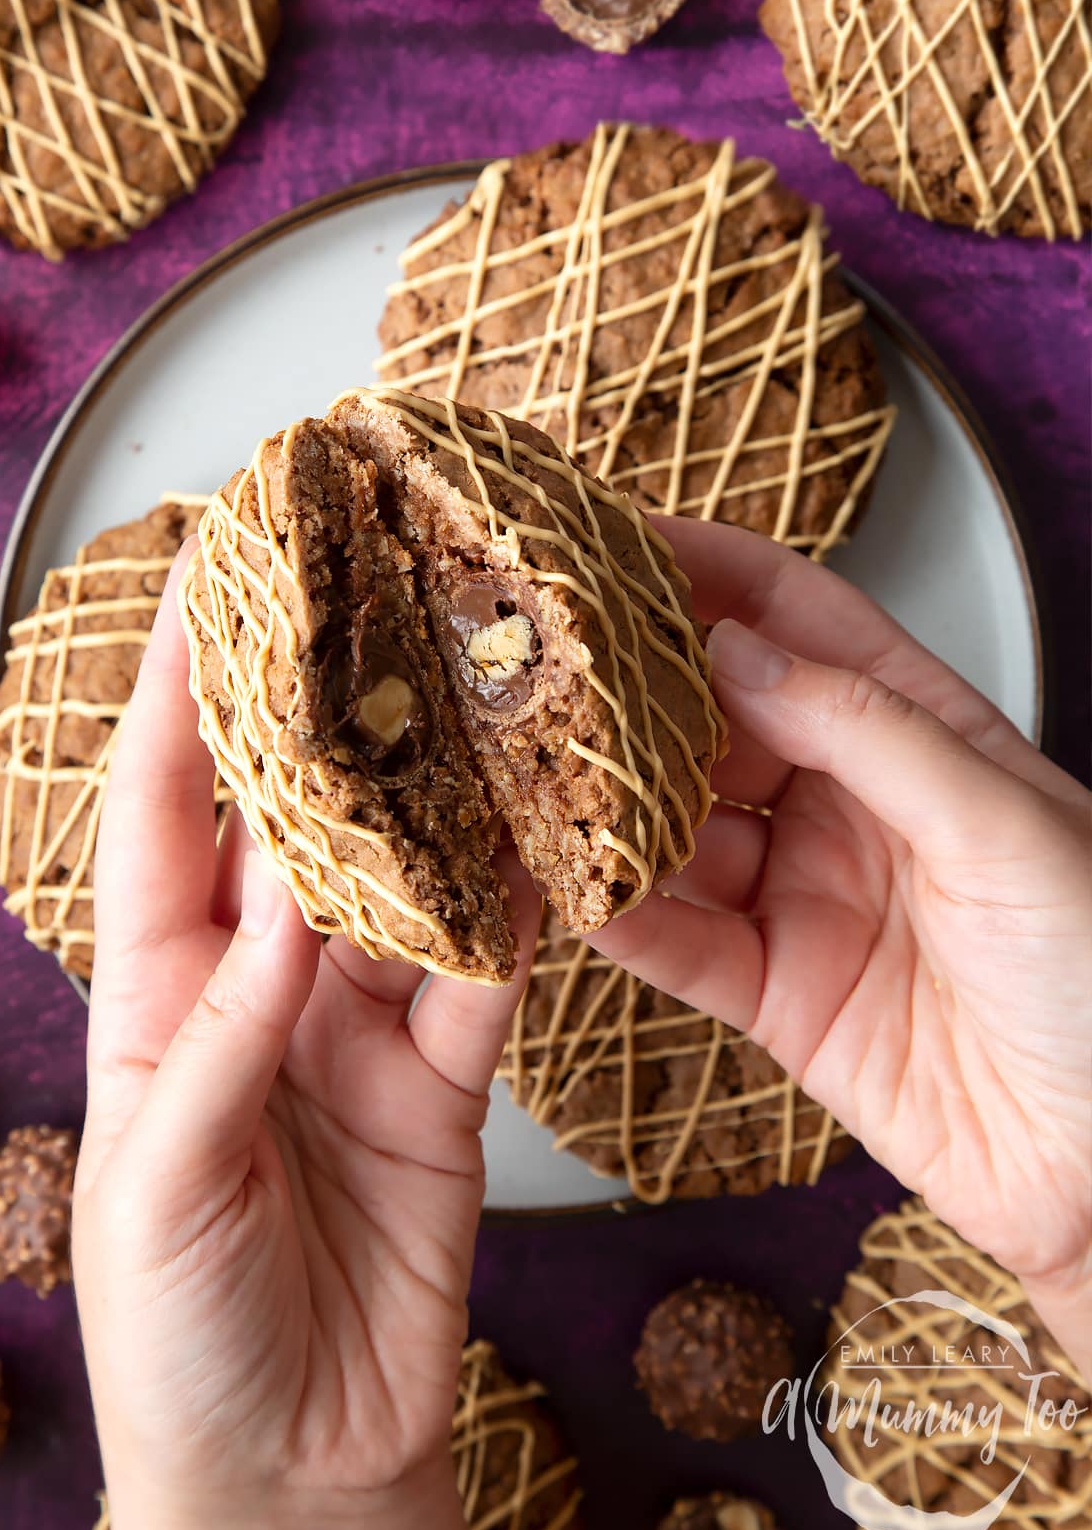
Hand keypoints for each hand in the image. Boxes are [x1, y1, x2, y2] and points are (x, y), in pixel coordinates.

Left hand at [73, 549, 538, 1529]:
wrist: (292, 1477)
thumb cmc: (179, 1338)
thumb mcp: (165, 1180)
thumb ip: (231, 1031)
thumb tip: (290, 890)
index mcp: (156, 999)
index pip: (159, 815)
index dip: (171, 697)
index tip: (199, 584)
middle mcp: (257, 991)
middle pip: (293, 826)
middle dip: (324, 718)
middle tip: (370, 609)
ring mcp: (353, 1033)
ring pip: (405, 889)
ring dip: (441, 807)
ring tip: (480, 703)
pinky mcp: (442, 1088)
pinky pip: (483, 987)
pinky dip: (516, 924)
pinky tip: (549, 855)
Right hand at [593, 518, 1091, 1375]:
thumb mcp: (1000, 822)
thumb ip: (863, 729)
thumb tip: (731, 649)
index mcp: (917, 730)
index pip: (796, 617)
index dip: (708, 571)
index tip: (614, 538)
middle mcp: (845, 801)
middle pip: (712, 716)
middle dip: (626, 687)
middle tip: (540, 655)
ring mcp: (802, 895)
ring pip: (675, 827)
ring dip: (605, 802)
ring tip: (529, 767)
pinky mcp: (772, 992)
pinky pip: (676, 941)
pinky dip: (620, 915)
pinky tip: (572, 886)